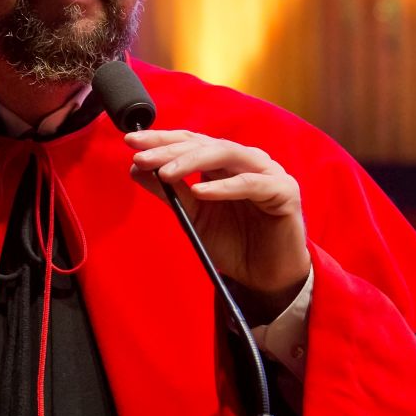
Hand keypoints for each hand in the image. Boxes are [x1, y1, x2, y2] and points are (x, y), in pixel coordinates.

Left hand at [125, 129, 309, 318]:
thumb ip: (171, 191)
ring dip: (193, 161)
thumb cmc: (234, 243)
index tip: (131, 141)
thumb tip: (137, 168)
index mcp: (225, 162)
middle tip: (141, 156)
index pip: (190, 141)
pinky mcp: (284, 191)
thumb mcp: (193, 216)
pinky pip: (251, 184)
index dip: (162, 139)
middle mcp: (245, 160)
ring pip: (227, 155)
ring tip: (165, 173)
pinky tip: (201, 192)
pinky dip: (225, 187)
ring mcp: (267, 172)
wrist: (266, 276)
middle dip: (170, 149)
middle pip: (205, 144)